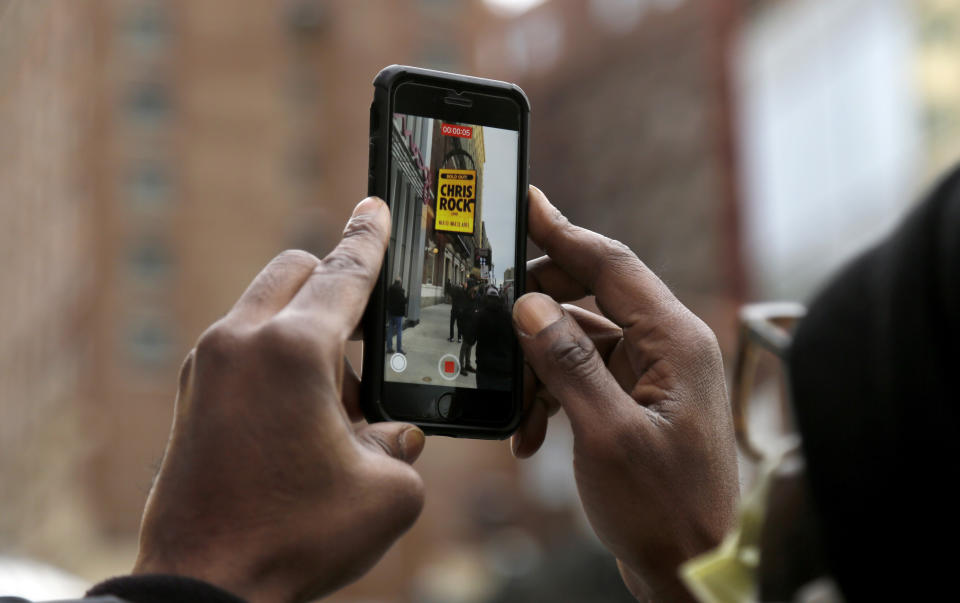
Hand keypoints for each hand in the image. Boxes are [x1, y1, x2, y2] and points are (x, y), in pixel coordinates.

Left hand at [133, 198, 425, 601]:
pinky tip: (298, 426)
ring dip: (308, 337)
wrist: (204, 586)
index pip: (344, 272)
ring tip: (334, 416)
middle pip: (295, 271)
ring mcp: (206, 367)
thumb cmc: (294, 538)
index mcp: (292, 350)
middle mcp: (240, 343)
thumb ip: (403, 444)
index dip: (370, 238)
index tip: (377, 208)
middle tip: (367, 346)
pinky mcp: (190, 395)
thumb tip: (392, 432)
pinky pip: (244, 348)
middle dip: (335, 288)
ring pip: (267, 311)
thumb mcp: (387, 492)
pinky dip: (277, 363)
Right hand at [511, 186, 738, 600]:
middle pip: (591, 296)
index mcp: (674, 341)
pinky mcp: (635, 401)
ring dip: (538, 371)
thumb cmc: (665, 511)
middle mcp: (666, 347)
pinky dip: (549, 397)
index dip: (563, 230)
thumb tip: (532, 306)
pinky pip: (581, 376)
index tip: (525, 203)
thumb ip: (568, 364)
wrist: (691, 567)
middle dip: (538, 310)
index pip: (611, 264)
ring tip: (516, 414)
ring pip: (577, 341)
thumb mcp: (607, 435)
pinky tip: (529, 434)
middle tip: (494, 320)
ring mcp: (652, 375)